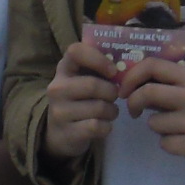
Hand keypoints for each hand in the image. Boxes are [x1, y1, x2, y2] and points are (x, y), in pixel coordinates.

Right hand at [40, 41, 122, 162]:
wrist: (59, 132)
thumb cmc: (79, 99)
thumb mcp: (82, 79)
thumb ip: (99, 69)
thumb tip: (127, 65)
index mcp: (63, 69)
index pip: (76, 51)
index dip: (98, 59)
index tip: (113, 72)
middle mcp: (57, 88)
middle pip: (93, 85)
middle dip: (111, 92)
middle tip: (113, 97)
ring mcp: (59, 111)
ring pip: (99, 108)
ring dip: (112, 111)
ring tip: (108, 112)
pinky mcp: (67, 133)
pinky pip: (98, 126)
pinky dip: (107, 127)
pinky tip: (103, 125)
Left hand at [118, 54, 184, 173]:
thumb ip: (165, 83)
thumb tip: (128, 81)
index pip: (153, 65)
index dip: (131, 76)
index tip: (124, 90)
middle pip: (148, 92)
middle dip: (133, 102)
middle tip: (133, 110)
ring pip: (153, 122)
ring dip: (155, 126)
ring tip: (171, 127)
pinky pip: (164, 143)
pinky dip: (166, 143)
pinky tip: (181, 141)